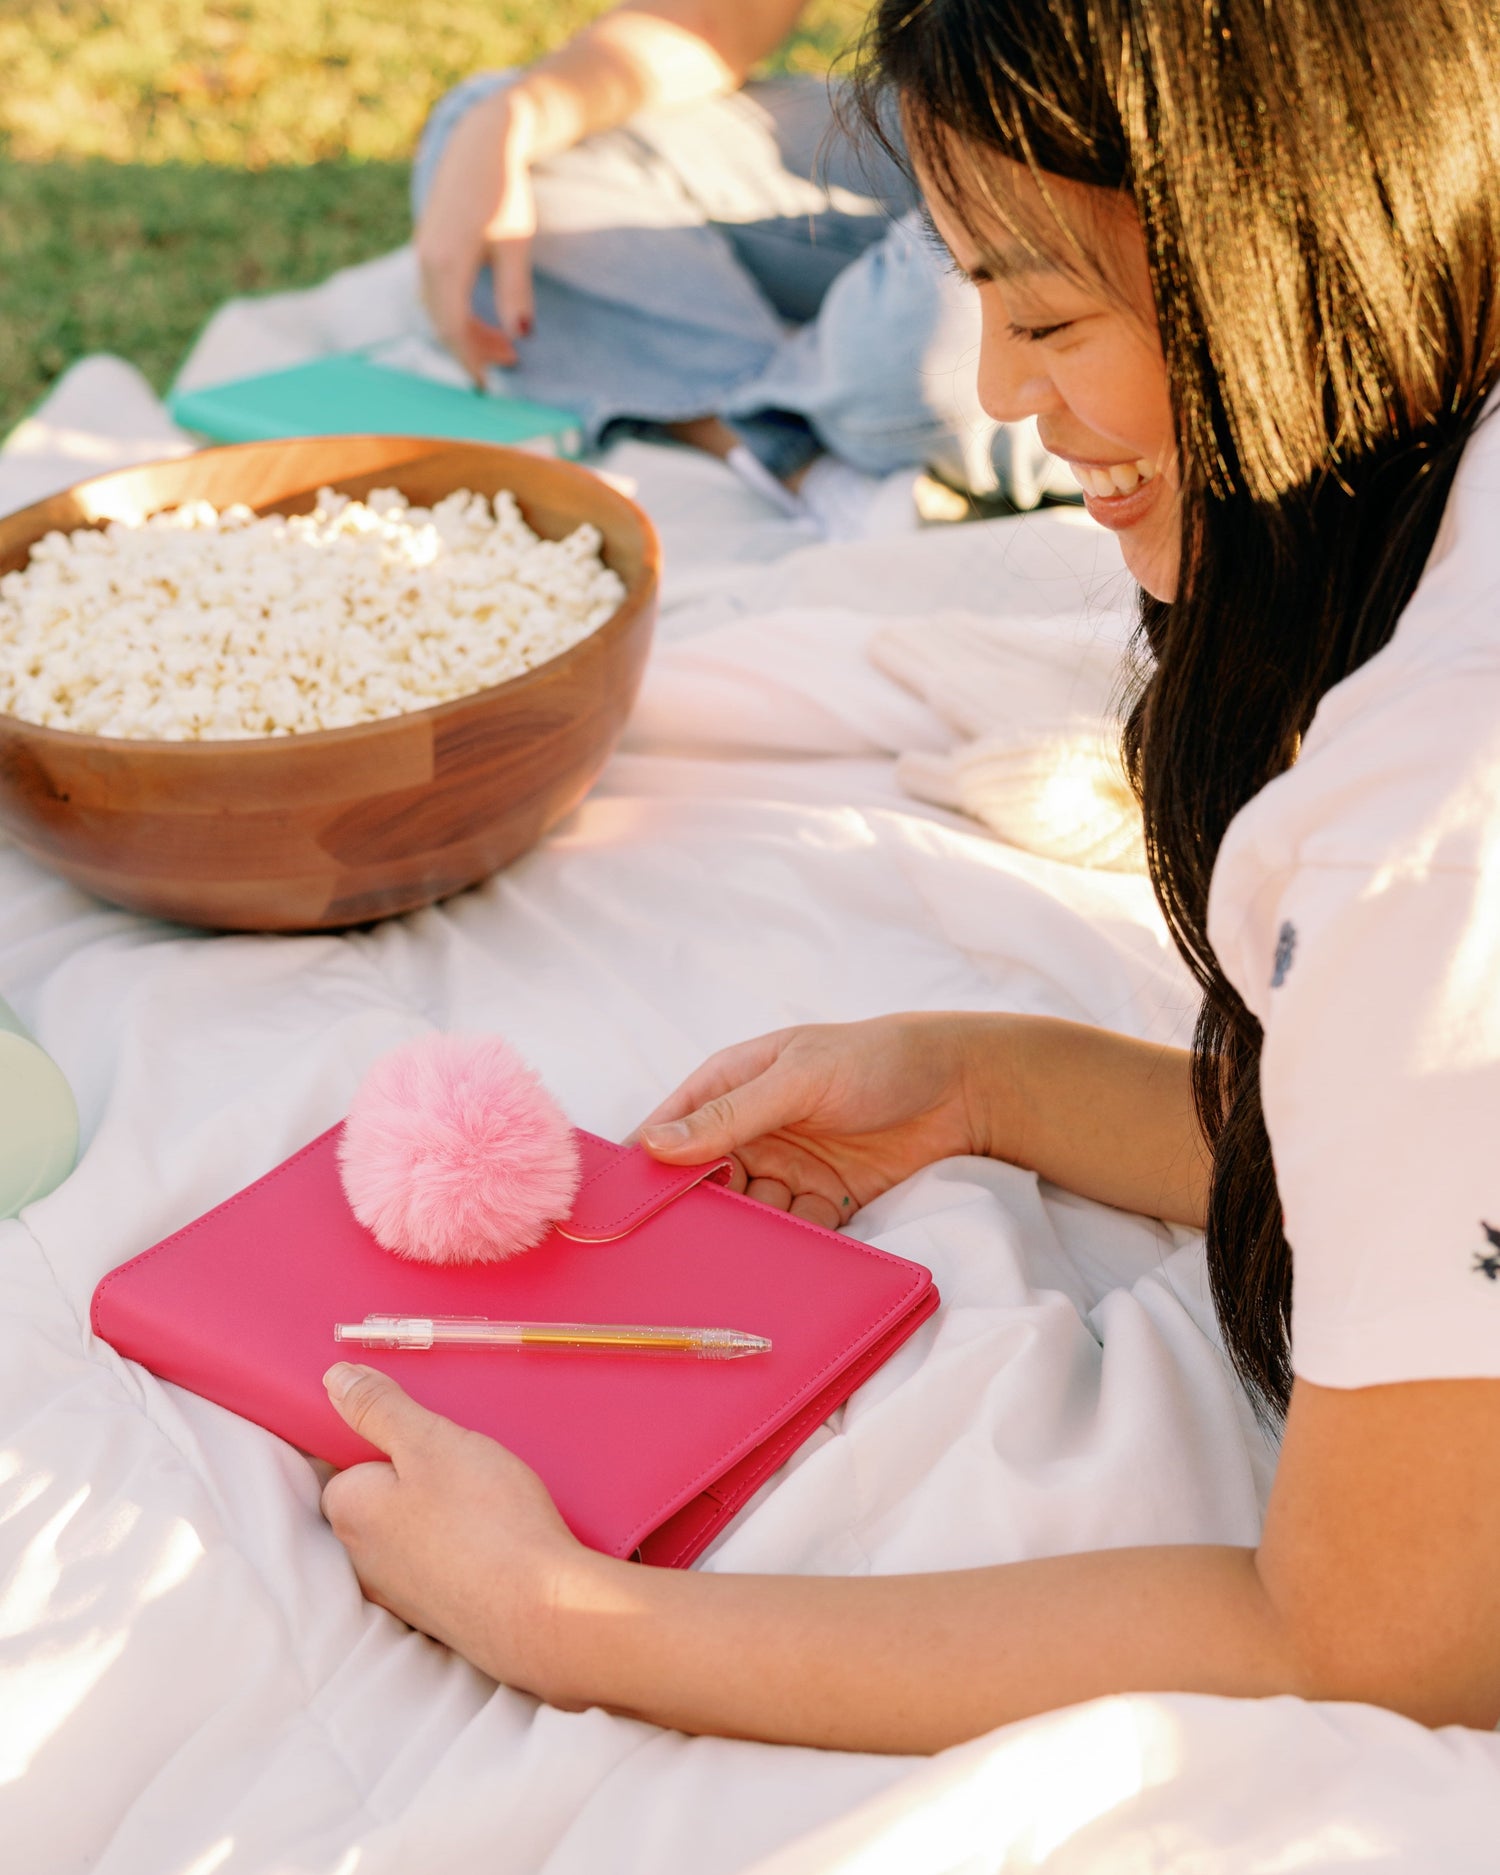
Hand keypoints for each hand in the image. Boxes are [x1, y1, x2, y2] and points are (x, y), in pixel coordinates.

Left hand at [320, 1361, 603, 1698]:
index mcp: (349, 1512)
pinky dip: (462, 1546)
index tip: (427, 1436)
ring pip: (412, 1531)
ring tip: (489, 1497)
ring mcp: (400, 1593)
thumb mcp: (431, 1442)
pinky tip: (498, 1536)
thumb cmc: (485, 1520)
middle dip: (416, 1476)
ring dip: (442, 1512)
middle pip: (380, 1498)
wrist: (542, 1609)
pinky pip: (440, 1562)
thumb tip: (333, 1380)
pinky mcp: (438, 1613)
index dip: (387, 1441)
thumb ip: (378, 1407)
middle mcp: (361, 1560)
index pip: (345, 1462)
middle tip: (465, 1461)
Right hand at [415, 85, 539, 381]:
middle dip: (474, 350)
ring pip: (438, 311)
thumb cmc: (504, 190)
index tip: (491, 384)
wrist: (481, 143)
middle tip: (511, 362)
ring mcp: (422, 253)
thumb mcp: (516, 245)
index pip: (453, 328)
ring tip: (503, 343)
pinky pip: (436, 294)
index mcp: (445, 262)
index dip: (472, 360)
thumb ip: (515, 293)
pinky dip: (458, 313)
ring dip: (467, 332)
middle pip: (443, 324)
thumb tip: (521, 336)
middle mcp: (425, 260)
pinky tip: (482, 318)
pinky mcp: (427, 247)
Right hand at [635, 1014, 1005, 1227]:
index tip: (625, 1210)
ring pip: (749, 1211)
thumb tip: (655, 1144)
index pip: (670, 1128)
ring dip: (747, 1234)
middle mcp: (753, 1128)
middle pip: (706, 1180)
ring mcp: (789, 1165)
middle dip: (700, 1211)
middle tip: (685, 1248)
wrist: (964, 1087)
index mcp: (732, 1084)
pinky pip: (796, 1230)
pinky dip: (793, 1245)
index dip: (647, 1167)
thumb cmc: (877, 1059)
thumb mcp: (799, 1078)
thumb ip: (730, 1114)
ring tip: (741, 1259)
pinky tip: (789, 1262)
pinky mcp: (827, 1198)